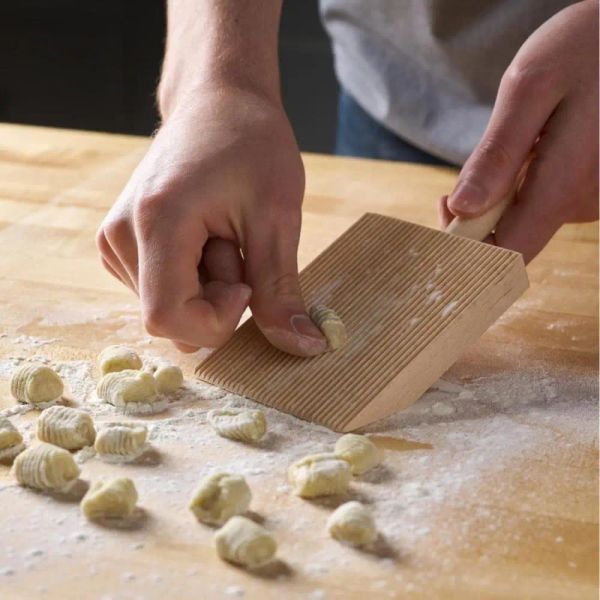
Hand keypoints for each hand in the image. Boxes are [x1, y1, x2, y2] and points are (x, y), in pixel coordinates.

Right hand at [96, 88, 325, 355]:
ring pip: (169, 307)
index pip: (168, 318)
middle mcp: (120, 236)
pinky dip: (196, 278)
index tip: (248, 281)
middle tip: (239, 244)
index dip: (217, 320)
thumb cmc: (250, 143)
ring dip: (209, 286)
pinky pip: (164, 290)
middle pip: (170, 317)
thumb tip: (304, 347)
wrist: (217, 100)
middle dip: (218, 297)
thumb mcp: (277, 216)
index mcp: (155, 223)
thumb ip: (281, 289)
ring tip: (223, 233)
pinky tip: (208, 239)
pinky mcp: (123, 244)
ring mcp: (115, 241)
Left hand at [440, 0, 598, 262]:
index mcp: (563, 187)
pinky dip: (527, 181)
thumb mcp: (530, 89)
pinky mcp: (594, 187)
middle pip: (514, 236)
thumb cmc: (584, 48)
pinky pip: (547, 198)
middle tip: (469, 168)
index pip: (506, 252)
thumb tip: (462, 209)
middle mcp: (584, 204)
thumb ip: (497, 155)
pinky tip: (536, 146)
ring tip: (515, 145)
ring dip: (504, 192)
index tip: (447, 206)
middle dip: (480, 211)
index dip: (468, 243)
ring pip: (528, 216)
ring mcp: (593, 198)